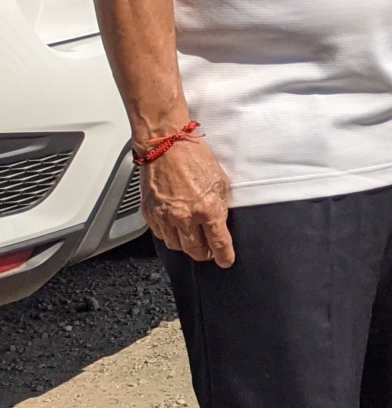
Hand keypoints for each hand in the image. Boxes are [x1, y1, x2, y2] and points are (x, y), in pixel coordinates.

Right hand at [144, 135, 235, 267]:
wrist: (166, 146)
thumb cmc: (194, 158)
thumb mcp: (221, 182)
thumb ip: (221, 205)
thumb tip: (222, 222)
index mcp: (207, 209)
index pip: (218, 243)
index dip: (224, 256)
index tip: (225, 261)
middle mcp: (184, 217)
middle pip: (195, 250)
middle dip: (205, 254)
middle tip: (209, 252)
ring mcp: (164, 216)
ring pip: (176, 246)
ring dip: (186, 246)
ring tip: (193, 239)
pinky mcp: (149, 213)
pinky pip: (160, 235)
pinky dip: (170, 235)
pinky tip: (176, 229)